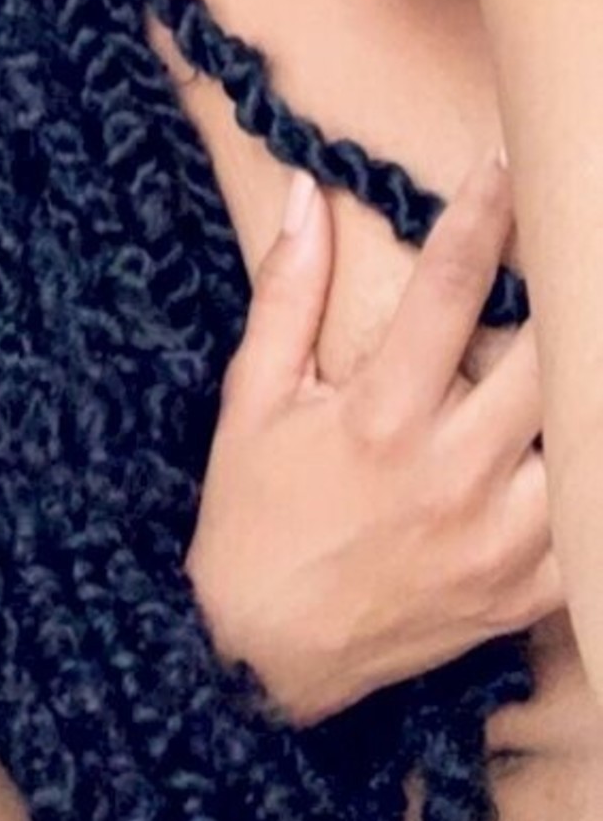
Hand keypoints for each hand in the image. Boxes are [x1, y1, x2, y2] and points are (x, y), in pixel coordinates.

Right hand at [183, 153, 560, 724]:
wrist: (260, 657)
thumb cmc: (251, 515)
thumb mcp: (251, 400)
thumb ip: (286, 294)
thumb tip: (309, 196)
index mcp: (379, 418)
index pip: (450, 289)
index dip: (483, 215)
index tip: (505, 163)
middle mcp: (449, 475)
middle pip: (548, 358)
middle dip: (570, 291)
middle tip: (578, 241)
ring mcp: (497, 541)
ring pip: (581, 441)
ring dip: (585, 385)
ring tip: (583, 336)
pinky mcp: (522, 593)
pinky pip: (590, 533)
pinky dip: (590, 482)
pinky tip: (579, 434)